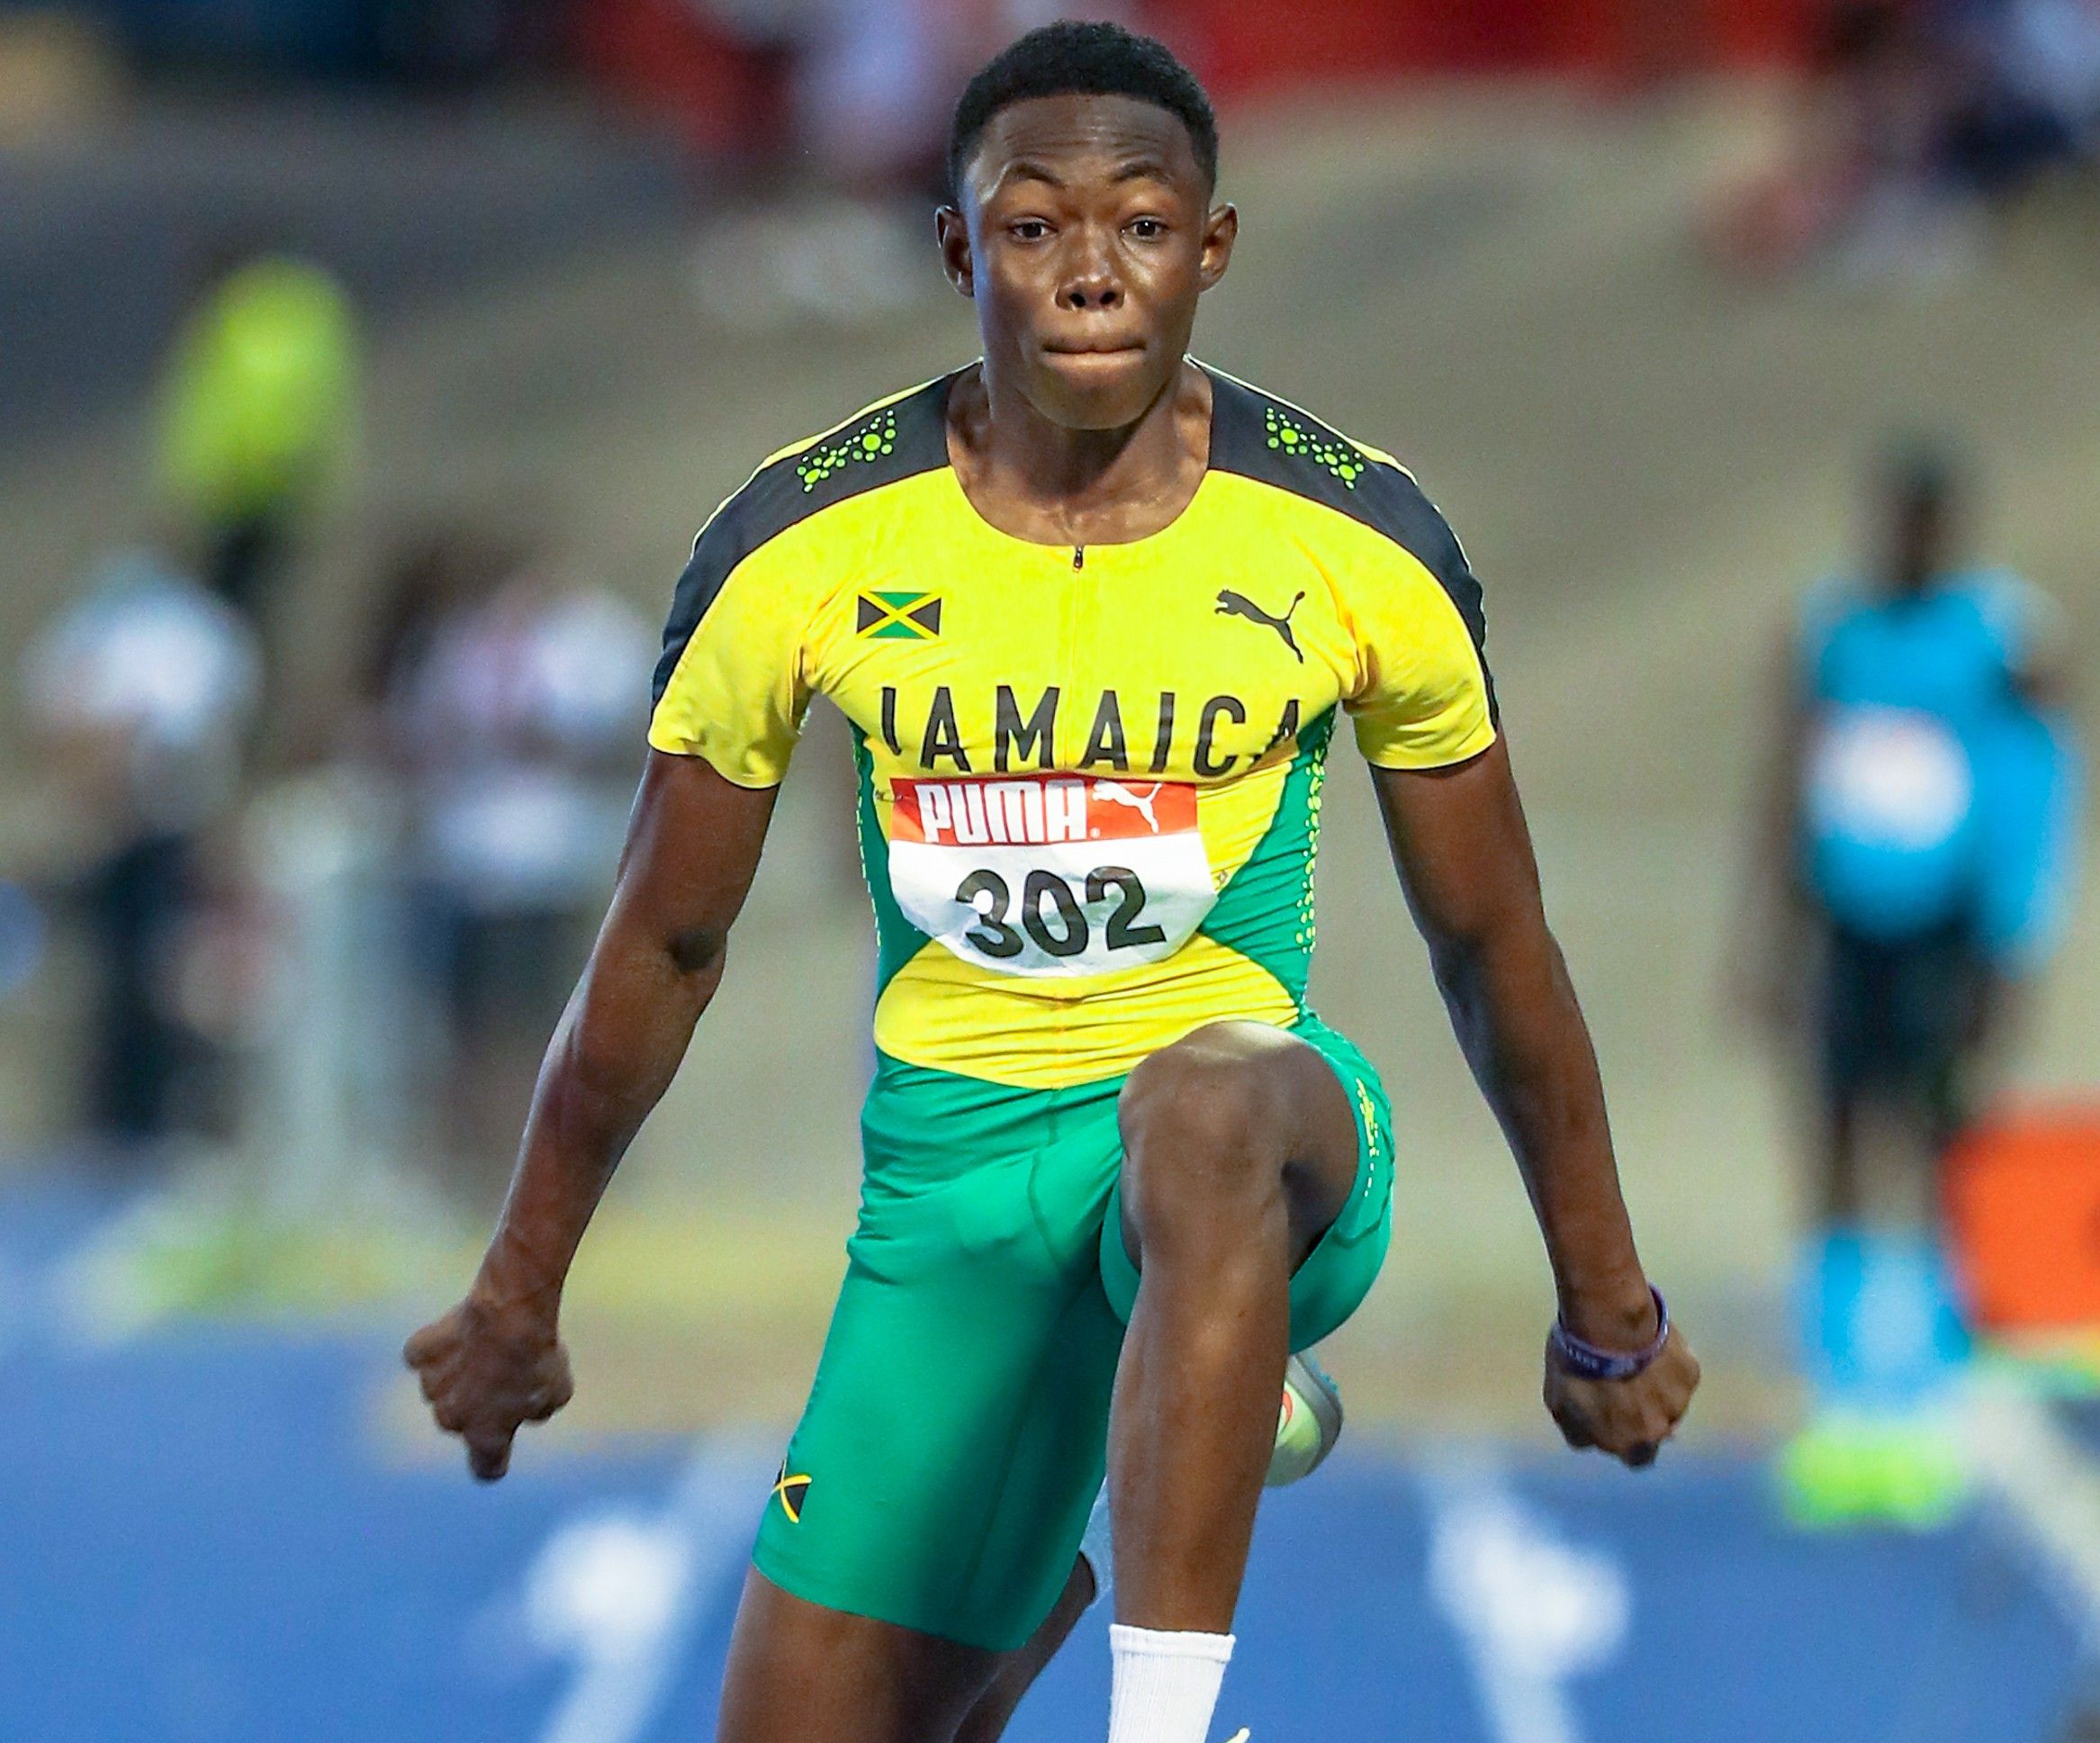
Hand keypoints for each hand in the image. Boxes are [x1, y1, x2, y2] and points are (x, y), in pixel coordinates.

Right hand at [403, 1293, 573, 1480]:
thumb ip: (535, 1409)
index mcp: (486, 1438)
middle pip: (461, 1418)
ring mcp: (432, 1387)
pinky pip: (423, 1355)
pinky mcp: (421, 1354)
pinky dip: (435, 1347)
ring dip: (457, 1373)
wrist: (509, 1317)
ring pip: (441, 1386)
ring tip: (487, 1344)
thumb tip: (525, 1407)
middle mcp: (452, 1420)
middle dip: (477, 1402)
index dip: (494, 1460)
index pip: (486, 1467)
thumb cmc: (537, 1357)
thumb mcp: (556, 1392)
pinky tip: (456, 1332)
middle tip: (504, 1373)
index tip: (501, 1450)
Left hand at [1543, 1324, 1699, 1468]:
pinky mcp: (1690, 1372)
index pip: (1637, 1459)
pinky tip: (1650, 1345)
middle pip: (1656, 1430)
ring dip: (1656, 1389)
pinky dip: (1666, 1365)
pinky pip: (1678, 1374)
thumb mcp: (1559, 1405)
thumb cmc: (1577, 1366)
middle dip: (1644, 1414)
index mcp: (1628, 1443)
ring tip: (1635, 1361)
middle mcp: (1659, 1429)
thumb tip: (1590, 1440)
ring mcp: (1678, 1400)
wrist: (1609, 1324)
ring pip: (1669, 1401)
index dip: (1627, 1441)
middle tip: (1628, 1388)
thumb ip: (1578, 1430)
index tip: (1617, 1422)